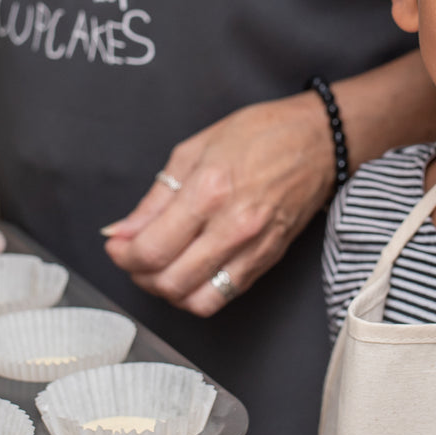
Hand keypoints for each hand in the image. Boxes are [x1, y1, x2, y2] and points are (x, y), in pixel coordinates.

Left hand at [102, 91, 335, 316]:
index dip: (123, 255)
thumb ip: (155, 198)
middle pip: (169, 281)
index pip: (152, 248)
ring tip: (159, 268)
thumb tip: (122, 230)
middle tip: (132, 256)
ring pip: (196, 300)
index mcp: (208, 191)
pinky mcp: (267, 260)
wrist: (319, 140)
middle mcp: (232, 226)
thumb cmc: (260, 134)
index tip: (116, 246)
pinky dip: (197, 294)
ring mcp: (253, 248)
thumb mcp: (193, 150)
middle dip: (139, 275)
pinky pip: (223, 297)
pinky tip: (188, 273)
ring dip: (167, 291)